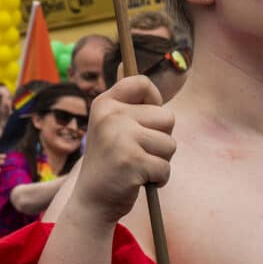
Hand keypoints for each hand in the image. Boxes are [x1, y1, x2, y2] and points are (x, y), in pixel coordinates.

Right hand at [71, 77, 174, 226]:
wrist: (91, 202)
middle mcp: (110, 116)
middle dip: (161, 140)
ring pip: (170, 144)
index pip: (142, 83)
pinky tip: (138, 181)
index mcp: (104, 103)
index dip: (154, 101)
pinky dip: (159, 179)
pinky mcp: (131, 162)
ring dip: (160, 161)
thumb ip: (127, 103)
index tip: (146, 121)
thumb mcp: (111, 126)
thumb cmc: (111, 162)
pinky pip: (166, 168)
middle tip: (137, 153)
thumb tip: (128, 61)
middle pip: (167, 118)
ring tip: (137, 167)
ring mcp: (120, 138)